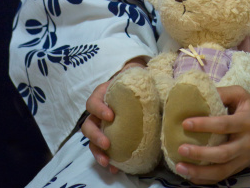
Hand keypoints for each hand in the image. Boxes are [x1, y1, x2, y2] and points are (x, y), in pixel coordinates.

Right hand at [81, 58, 147, 173]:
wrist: (137, 87)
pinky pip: (102, 151)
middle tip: (107, 143)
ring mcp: (101, 126)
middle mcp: (97, 112)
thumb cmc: (136, 84)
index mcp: (102, 96)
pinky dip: (107, 160)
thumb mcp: (137, 81)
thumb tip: (162, 95)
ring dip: (97, 152)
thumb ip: (143, 86)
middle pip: (87, 125)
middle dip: (95, 136)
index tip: (111, 116)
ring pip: (91, 141)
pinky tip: (114, 168)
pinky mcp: (107, 137)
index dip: (99, 109)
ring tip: (107, 161)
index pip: (93, 102)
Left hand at [175, 85, 249, 184]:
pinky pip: (222, 177)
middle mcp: (246, 143)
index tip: (185, 123)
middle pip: (222, 153)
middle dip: (200, 153)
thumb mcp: (241, 94)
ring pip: (221, 171)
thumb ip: (223, 92)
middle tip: (180, 148)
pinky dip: (205, 179)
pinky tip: (190, 176)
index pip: (223, 124)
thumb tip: (198, 93)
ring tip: (180, 167)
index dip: (204, 125)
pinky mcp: (240, 167)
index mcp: (246, 122)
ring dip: (200, 172)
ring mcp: (243, 158)